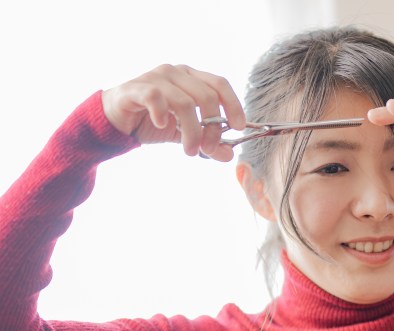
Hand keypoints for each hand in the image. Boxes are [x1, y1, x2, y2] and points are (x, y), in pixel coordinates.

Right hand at [101, 64, 245, 161]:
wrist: (116, 123)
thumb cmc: (152, 122)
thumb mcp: (184, 135)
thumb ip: (206, 142)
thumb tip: (229, 156)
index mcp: (191, 78)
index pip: (219, 84)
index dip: (233, 104)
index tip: (239, 128)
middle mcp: (175, 72)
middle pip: (206, 96)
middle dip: (212, 128)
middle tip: (208, 149)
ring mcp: (155, 77)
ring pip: (184, 102)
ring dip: (192, 131)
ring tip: (190, 151)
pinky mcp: (135, 88)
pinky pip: (155, 97)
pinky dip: (163, 114)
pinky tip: (163, 127)